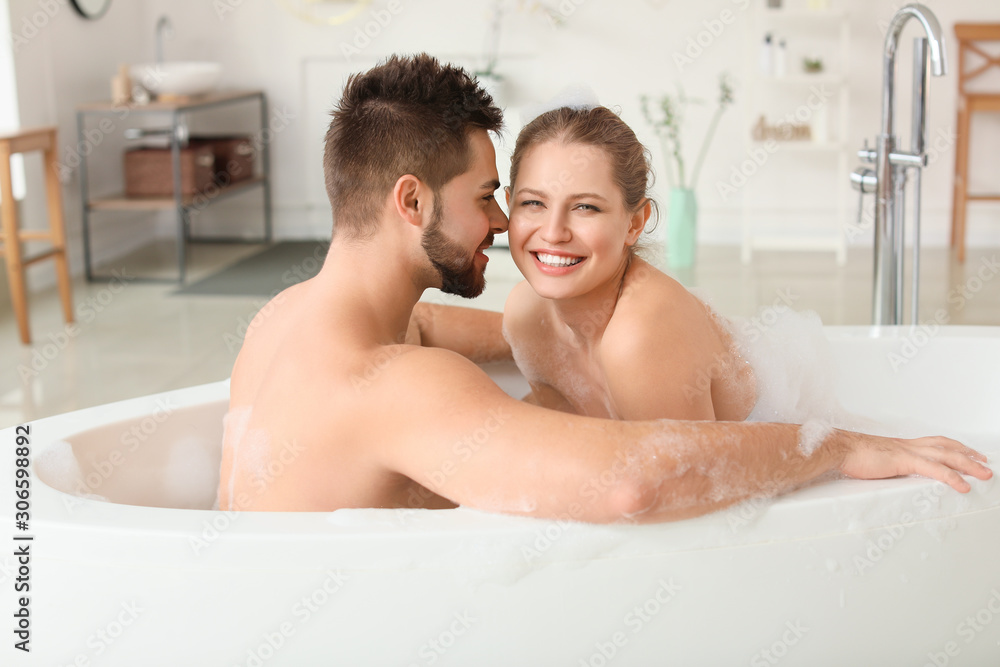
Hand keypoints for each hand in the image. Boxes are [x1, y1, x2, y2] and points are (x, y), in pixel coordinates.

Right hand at [838, 431, 992, 491]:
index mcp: (900, 445)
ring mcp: (907, 452)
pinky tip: (963, 486)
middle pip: (946, 447)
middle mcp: (907, 445)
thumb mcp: (868, 459)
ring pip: (947, 456)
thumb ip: (879, 465)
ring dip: (969, 465)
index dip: (952, 446)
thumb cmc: (846, 454)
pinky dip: (952, 477)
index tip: (966, 451)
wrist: (835, 448)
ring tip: (985, 474)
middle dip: (968, 454)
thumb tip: (879, 473)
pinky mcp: (904, 461)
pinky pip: (935, 470)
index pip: (933, 442)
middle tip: (985, 461)